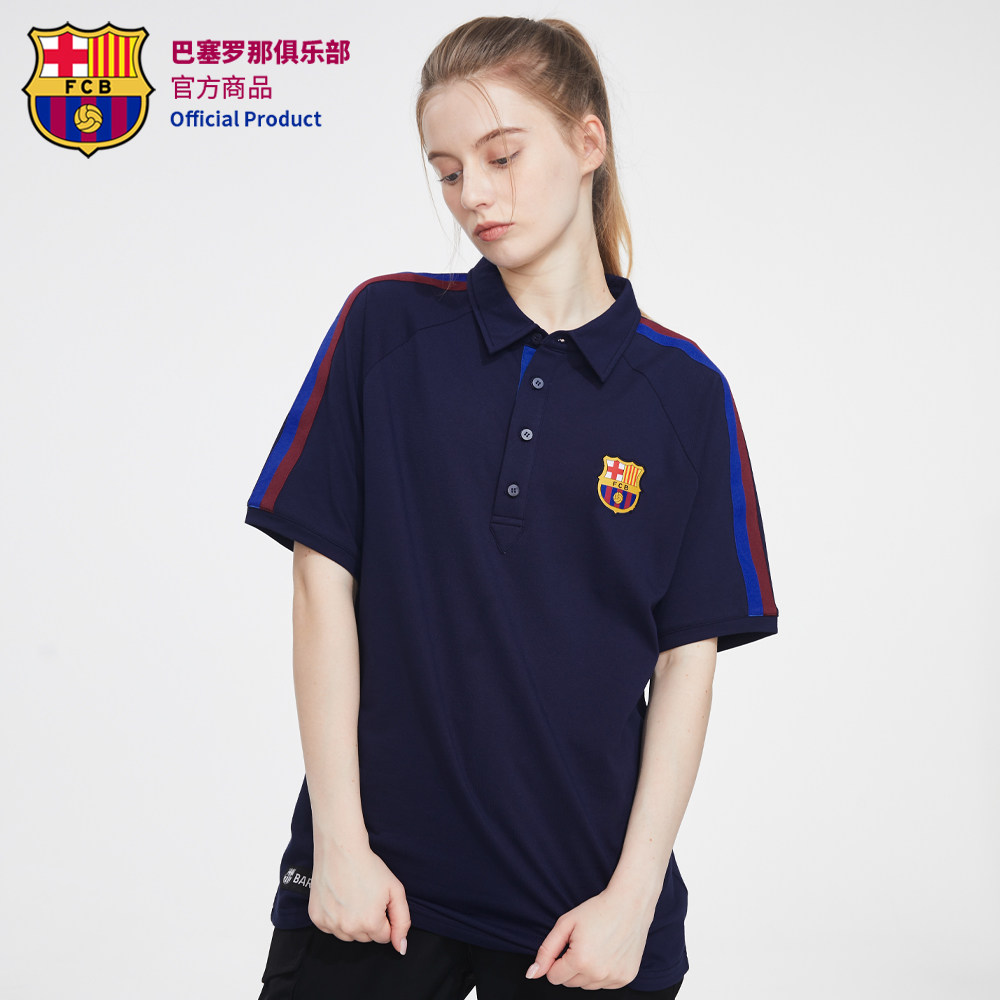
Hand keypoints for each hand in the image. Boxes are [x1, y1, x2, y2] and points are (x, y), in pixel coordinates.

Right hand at [307, 838, 410, 954]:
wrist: (341, 849)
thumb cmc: (369, 867)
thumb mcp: (395, 890)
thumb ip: (402, 921)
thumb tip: (400, 948)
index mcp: (370, 923)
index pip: (384, 937)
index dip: (385, 918)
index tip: (379, 901)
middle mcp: (348, 928)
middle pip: (366, 938)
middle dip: (370, 921)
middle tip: (366, 897)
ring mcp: (330, 924)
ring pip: (348, 936)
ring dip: (353, 922)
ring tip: (353, 897)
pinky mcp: (316, 918)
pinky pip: (331, 929)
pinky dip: (336, 918)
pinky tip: (339, 899)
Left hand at [526, 887, 653, 988]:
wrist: (630, 905)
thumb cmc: (597, 911)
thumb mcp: (565, 924)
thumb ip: (546, 950)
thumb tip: (532, 973)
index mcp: (580, 961)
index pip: (554, 977)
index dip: (555, 961)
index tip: (566, 945)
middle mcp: (598, 974)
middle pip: (569, 983)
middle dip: (570, 966)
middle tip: (582, 943)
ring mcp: (614, 978)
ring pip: (586, 985)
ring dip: (586, 971)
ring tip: (596, 946)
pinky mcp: (625, 978)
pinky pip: (604, 984)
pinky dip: (602, 972)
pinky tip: (607, 952)